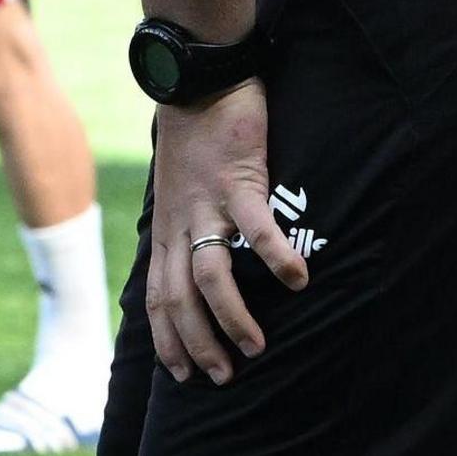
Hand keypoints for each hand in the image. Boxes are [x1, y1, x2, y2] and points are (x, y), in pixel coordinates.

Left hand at [143, 79, 311, 386]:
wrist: (197, 78)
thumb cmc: (194, 137)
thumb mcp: (178, 190)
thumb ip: (187, 226)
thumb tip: (199, 260)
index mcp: (167, 230)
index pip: (159, 297)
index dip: (168, 339)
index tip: (182, 375)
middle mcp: (180, 224)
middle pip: (180, 299)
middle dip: (197, 344)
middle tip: (221, 377)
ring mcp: (207, 205)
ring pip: (211, 275)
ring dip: (232, 316)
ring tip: (256, 347)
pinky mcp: (238, 180)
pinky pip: (256, 226)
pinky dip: (274, 256)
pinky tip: (298, 281)